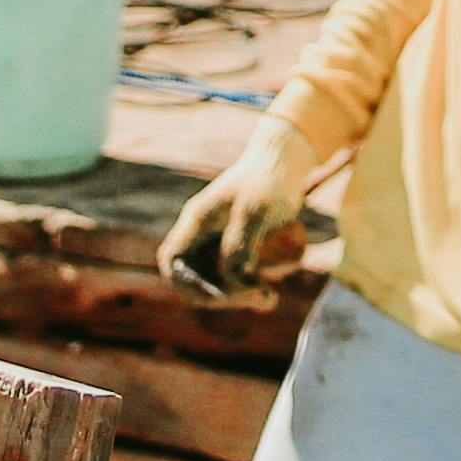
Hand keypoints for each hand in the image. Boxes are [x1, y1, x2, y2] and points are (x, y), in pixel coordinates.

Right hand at [160, 124, 315, 300]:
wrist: (288, 161)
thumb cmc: (270, 180)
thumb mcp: (256, 210)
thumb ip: (240, 245)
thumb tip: (231, 280)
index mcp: (196, 221)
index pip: (172, 260)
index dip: (186, 284)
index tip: (218, 296)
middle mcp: (202, 232)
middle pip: (195, 276)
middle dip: (221, 295)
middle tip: (259, 297)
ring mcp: (218, 238)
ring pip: (216, 278)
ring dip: (237, 295)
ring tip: (269, 298)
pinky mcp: (237, 243)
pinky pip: (235, 273)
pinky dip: (248, 286)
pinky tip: (269, 292)